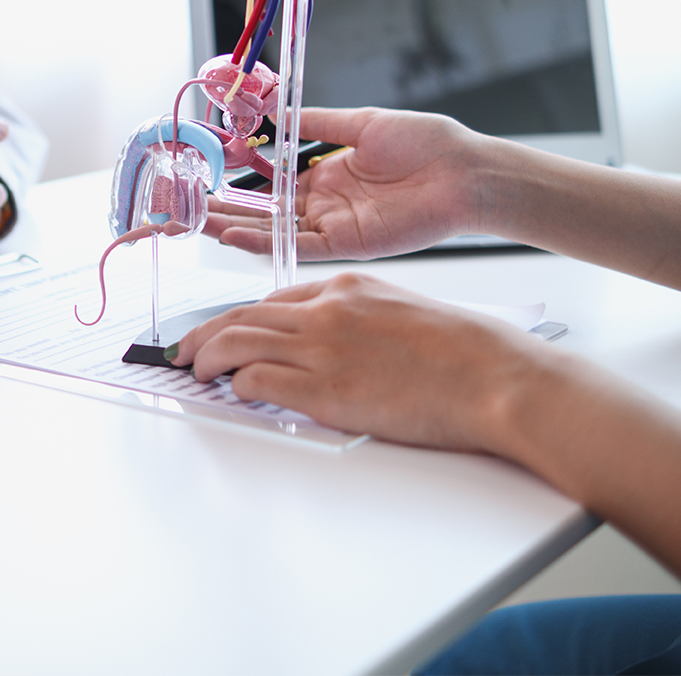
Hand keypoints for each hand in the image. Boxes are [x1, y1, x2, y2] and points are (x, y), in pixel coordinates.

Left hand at [172, 272, 551, 451]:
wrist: (493, 375)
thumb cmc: (463, 352)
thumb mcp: (402, 312)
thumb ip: (359, 321)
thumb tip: (330, 345)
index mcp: (347, 288)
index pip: (273, 299)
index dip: (239, 317)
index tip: (225, 331)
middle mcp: (327, 312)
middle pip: (242, 315)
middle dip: (206, 333)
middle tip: (187, 350)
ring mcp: (322, 349)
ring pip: (237, 341)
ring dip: (208, 357)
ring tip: (197, 371)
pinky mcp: (324, 390)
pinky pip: (257, 381)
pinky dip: (237, 385)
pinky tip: (234, 392)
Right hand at [204, 107, 493, 259]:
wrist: (465, 172)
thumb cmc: (428, 143)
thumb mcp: (362, 122)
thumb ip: (316, 123)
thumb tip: (275, 111)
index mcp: (328, 175)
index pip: (272, 182)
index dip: (240, 180)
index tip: (209, 173)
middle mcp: (326, 204)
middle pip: (266, 211)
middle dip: (228, 210)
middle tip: (189, 209)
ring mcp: (335, 225)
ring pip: (275, 231)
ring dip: (237, 228)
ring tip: (200, 224)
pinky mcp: (348, 243)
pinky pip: (298, 245)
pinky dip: (266, 243)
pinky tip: (236, 237)